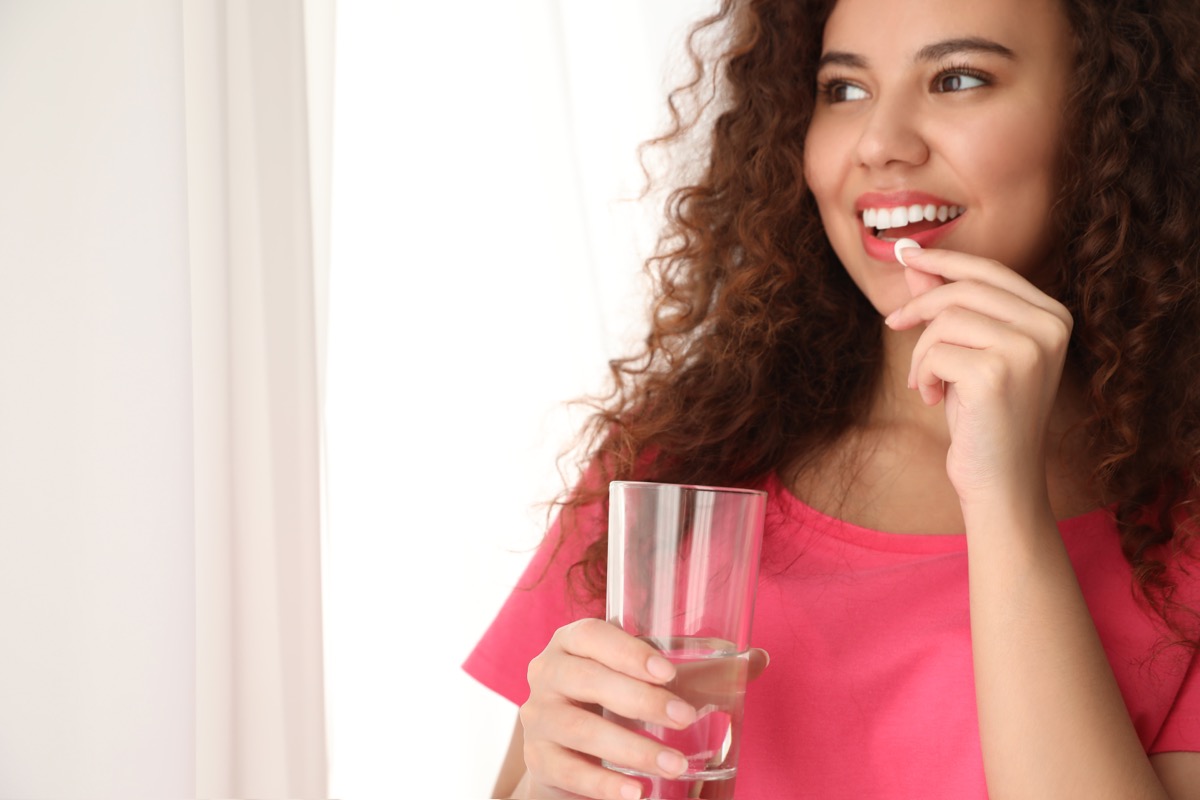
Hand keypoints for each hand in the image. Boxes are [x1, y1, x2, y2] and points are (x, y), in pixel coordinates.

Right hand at [520, 618, 767, 798]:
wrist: (565, 750)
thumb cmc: (611, 703)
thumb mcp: (643, 681)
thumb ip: (697, 670)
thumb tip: (758, 659)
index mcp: (572, 643)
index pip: (590, 635)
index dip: (626, 650)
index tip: (668, 671)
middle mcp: (547, 674)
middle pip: (586, 680)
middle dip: (640, 700)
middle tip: (685, 718)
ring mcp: (538, 717)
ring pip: (579, 727)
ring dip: (631, 749)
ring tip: (675, 766)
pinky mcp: (538, 759)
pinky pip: (568, 769)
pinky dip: (604, 783)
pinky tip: (636, 793)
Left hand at [884, 246, 1072, 506]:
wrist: (1000, 478)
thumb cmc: (984, 417)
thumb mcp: (967, 352)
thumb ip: (948, 305)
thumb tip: (914, 262)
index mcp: (1051, 316)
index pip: (989, 271)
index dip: (944, 260)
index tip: (907, 255)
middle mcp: (1049, 326)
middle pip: (963, 289)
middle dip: (919, 308)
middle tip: (892, 325)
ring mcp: (1028, 348)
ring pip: (945, 320)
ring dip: (922, 353)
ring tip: (928, 383)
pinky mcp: (997, 372)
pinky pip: (935, 351)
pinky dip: (924, 374)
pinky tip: (935, 399)